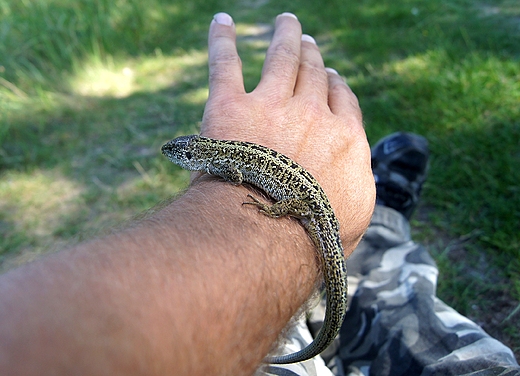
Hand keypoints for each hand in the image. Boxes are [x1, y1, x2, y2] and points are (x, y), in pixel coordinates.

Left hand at [200, 12, 374, 253]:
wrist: (270, 236)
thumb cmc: (314, 236)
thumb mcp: (355, 218)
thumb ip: (356, 188)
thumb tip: (351, 180)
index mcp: (345, 138)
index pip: (342, 100)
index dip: (334, 84)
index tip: (330, 75)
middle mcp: (313, 113)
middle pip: (314, 75)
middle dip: (312, 55)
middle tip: (307, 41)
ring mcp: (272, 106)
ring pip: (282, 59)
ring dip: (285, 37)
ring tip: (287, 22)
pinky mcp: (230, 107)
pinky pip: (225, 63)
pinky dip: (222, 40)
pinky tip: (221, 21)